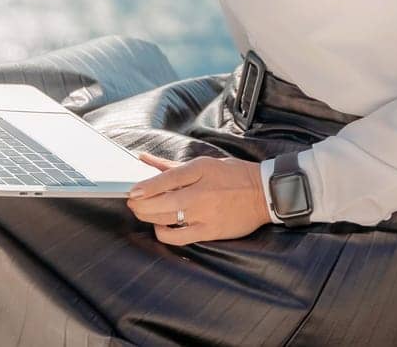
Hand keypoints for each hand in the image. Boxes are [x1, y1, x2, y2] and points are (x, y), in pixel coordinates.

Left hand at [124, 149, 272, 244]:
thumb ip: (172, 165)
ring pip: (167, 219)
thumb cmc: (234, 175)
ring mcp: (205, 214)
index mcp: (201, 170)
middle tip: (133, 202)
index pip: (166, 179)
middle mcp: (202, 192)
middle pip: (162, 202)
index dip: (145, 187)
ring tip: (142, 212)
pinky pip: (178, 237)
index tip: (132, 191)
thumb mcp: (205, 163)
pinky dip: (164, 233)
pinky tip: (160, 227)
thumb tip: (144, 159)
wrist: (264, 194)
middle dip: (141, 204)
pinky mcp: (209, 232)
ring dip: (148, 217)